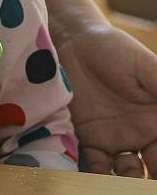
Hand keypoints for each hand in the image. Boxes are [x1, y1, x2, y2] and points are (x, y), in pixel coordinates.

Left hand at [60, 24, 156, 176]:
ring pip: (125, 173)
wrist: (74, 43)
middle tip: (139, 183)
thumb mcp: (148, 69)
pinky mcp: (87, 138)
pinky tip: (94, 182)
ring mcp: (114, 139)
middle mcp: (141, 136)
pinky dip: (96, 176)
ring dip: (125, 182)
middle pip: (152, 169)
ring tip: (121, 185)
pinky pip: (94, 164)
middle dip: (146, 181)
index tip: (156, 163)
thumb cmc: (116, 50)